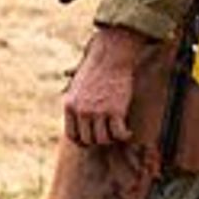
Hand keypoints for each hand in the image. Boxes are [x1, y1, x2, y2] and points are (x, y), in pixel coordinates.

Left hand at [63, 25, 144, 150]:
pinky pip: (118, 134)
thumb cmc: (96, 67)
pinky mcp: (115, 111)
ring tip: (118, 132)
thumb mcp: (78, 83)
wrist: (111, 56)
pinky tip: (128, 132)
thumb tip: (70, 91)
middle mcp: (81, 111)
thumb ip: (74, 95)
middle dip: (99, 141)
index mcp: (69, 105)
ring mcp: (97, 112)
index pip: (72, 135)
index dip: (83, 141)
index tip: (92, 140)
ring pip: (103, 140)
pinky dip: (124, 136)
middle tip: (108, 135)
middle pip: (88, 140)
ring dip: (112, 139)